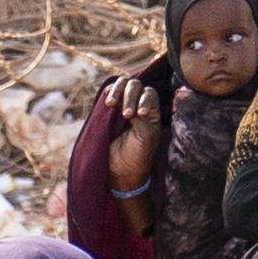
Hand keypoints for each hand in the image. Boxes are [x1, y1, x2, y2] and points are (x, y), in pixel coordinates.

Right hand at [104, 76, 161, 190]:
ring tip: (110, 103)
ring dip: (117, 91)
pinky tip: (106, 97)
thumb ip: (140, 118)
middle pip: (136, 87)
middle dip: (130, 96)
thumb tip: (125, 105)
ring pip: (122, 86)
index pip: (149, 94)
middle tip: (125, 115)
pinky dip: (108, 92)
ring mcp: (122, 107)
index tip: (138, 115)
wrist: (121, 172)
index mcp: (151, 112)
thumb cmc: (138, 156)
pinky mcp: (108, 113)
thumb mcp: (146, 137)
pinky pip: (109, 94)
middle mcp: (138, 106)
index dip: (144, 100)